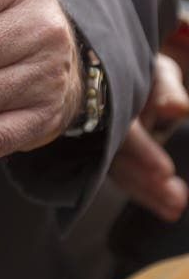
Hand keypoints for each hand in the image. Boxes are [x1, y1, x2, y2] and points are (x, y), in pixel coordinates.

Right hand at [110, 53, 188, 221]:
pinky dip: (145, 193)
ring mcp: (101, 145)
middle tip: (176, 199)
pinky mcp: (109, 159)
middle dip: (146, 182)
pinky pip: (123, 177)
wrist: (114, 73)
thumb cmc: (141, 71)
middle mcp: (99, 128)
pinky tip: (169, 208)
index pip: (125, 132)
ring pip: (119, 173)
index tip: (165, 171)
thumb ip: (167, 89)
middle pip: (118, 160)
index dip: (143, 151)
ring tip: (176, 208)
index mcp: (108, 103)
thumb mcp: (156, 72)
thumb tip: (179, 109)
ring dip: (147, 193)